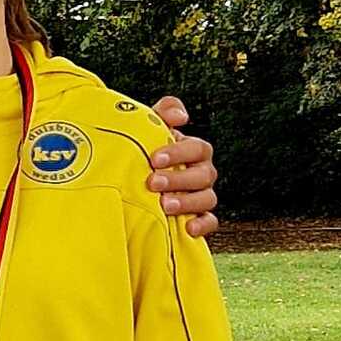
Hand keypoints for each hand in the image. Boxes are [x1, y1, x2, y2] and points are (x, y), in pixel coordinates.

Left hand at [148, 96, 218, 236]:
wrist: (130, 182)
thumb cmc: (142, 152)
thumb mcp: (148, 128)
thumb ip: (164, 113)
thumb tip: (182, 116)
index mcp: (193, 151)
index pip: (197, 148)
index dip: (179, 153)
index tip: (154, 159)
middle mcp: (202, 172)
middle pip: (203, 175)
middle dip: (178, 179)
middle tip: (153, 183)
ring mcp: (202, 195)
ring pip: (207, 198)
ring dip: (187, 202)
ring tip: (164, 205)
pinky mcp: (198, 217)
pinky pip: (210, 221)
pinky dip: (202, 224)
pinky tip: (187, 228)